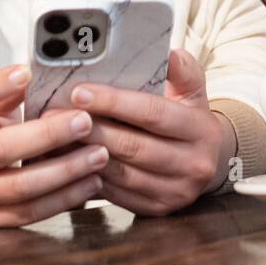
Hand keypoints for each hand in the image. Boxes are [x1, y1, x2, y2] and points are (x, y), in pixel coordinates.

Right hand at [0, 64, 108, 232]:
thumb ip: (11, 97)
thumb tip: (46, 72)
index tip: (25, 71)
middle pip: (0, 148)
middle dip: (46, 135)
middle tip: (84, 121)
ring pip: (21, 186)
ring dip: (65, 170)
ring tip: (99, 154)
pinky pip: (33, 212)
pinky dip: (65, 197)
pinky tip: (91, 182)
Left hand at [72, 50, 234, 216]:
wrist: (208, 161)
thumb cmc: (189, 118)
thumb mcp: (193, 91)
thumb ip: (182, 70)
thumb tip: (170, 54)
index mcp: (201, 130)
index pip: (152, 113)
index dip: (114, 102)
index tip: (80, 92)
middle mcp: (193, 164)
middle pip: (133, 146)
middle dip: (91, 129)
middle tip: (58, 114)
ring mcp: (176, 192)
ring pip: (121, 173)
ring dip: (84, 155)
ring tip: (57, 136)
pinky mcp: (158, 210)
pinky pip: (117, 195)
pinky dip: (91, 177)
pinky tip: (70, 160)